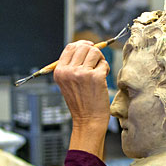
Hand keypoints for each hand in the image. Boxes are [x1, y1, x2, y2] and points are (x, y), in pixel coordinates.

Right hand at [54, 41, 109, 156]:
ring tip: (98, 73)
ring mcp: (81, 73)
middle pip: (84, 47)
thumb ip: (72, 66)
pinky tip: (102, 80)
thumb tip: (86, 46)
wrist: (88, 121)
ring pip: (95, 52)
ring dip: (100, 61)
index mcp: (59, 71)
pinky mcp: (95, 77)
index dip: (82, 45)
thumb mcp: (67, 83)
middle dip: (93, 52)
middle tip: (96, 64)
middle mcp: (68, 71)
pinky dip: (105, 69)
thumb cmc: (81, 103)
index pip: (70, 47)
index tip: (90, 47)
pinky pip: (104, 63)